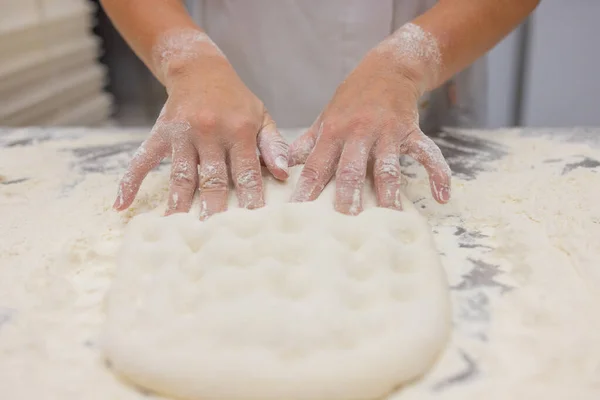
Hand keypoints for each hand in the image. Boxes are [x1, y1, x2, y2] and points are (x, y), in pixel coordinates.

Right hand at [114, 44, 288, 218]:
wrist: (200, 70)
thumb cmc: (236, 101)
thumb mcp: (261, 117)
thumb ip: (273, 145)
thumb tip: (283, 173)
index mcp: (239, 130)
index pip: (246, 172)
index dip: (250, 199)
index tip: (253, 225)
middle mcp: (210, 132)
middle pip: (213, 179)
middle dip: (215, 210)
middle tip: (215, 237)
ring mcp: (182, 134)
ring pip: (181, 176)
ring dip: (179, 204)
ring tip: (177, 231)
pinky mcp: (160, 133)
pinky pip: (142, 160)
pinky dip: (130, 182)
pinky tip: (122, 205)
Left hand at [289, 40, 450, 214]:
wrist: (387, 69)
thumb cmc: (351, 100)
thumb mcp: (324, 119)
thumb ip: (305, 145)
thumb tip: (279, 168)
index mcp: (333, 133)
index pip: (316, 166)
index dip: (306, 189)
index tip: (297, 213)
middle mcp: (358, 133)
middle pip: (351, 168)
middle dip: (347, 195)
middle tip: (344, 222)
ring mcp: (386, 132)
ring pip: (387, 166)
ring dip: (389, 192)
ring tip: (389, 217)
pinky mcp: (411, 131)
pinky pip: (427, 153)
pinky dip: (438, 172)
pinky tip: (442, 196)